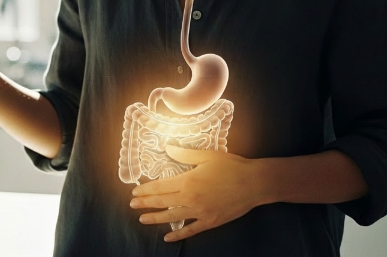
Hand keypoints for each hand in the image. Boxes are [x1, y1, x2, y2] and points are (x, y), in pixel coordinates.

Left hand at [129, 146, 265, 241]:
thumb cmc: (231, 166)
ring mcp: (200, 212)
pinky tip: (167, 238)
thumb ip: (184, 153)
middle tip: (132, 205)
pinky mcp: (210, 222)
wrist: (254, 183)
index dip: (146, 190)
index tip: (135, 192)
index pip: (160, 187)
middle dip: (145, 203)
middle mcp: (191, 198)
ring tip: (143, 219)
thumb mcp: (206, 155)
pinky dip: (178, 235)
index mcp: (188, 180)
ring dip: (155, 219)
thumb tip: (167, 147)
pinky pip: (190, 230)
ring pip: (172, 217)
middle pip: (162, 202)